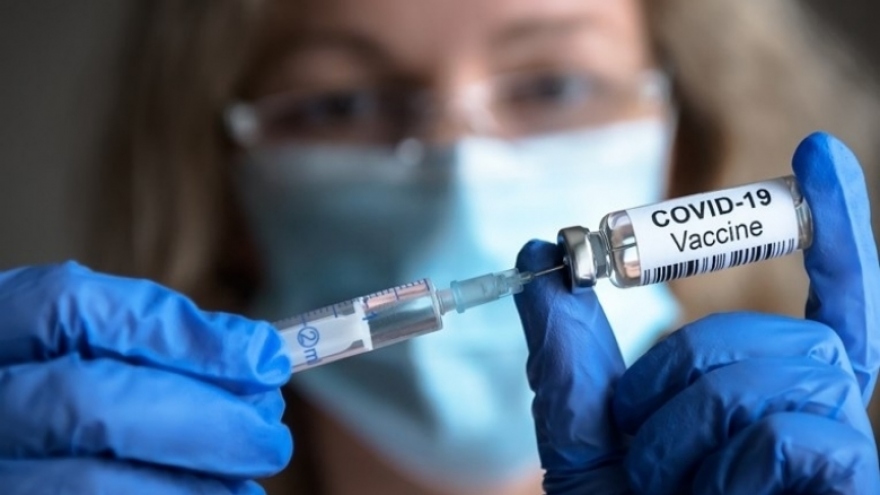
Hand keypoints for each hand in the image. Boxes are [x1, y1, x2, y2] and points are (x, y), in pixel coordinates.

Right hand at [0, 263, 292, 493]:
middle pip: (88, 399)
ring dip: (192, 484)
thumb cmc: (66, 399)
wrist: (24, 457)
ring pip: (90, 484)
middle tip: (270, 438)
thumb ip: (154, 344)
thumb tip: (259, 357)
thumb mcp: (85, 352)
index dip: (176, 332)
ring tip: (246, 483)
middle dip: (200, 419)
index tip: (265, 358)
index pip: (69, 308)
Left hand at [514, 132, 879, 493]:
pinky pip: (799, 428)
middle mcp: (816, 416)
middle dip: (674, 379)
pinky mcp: (851, 483)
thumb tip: (539, 250)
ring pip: (774, 371)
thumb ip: (568, 352)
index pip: (818, 301)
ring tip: (676, 490)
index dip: (830, 231)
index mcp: (763, 401)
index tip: (818, 155)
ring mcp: (841, 453)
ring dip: (688, 428)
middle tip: (645, 452)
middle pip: (764, 333)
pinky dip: (732, 461)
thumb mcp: (582, 441)